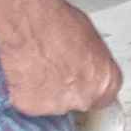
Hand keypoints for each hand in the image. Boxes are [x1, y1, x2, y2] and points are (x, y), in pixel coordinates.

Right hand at [0, 0, 122, 118]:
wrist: (30, 24)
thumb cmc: (60, 24)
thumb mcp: (92, 41)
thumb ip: (93, 63)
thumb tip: (87, 65)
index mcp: (106, 82)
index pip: (104, 97)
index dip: (89, 87)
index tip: (80, 82)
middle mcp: (85, 98)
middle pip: (78, 101)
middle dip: (68, 89)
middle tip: (55, 70)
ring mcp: (57, 105)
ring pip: (52, 104)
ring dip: (45, 92)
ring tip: (37, 67)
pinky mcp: (31, 107)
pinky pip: (28, 103)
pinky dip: (24, 92)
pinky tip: (24, 72)